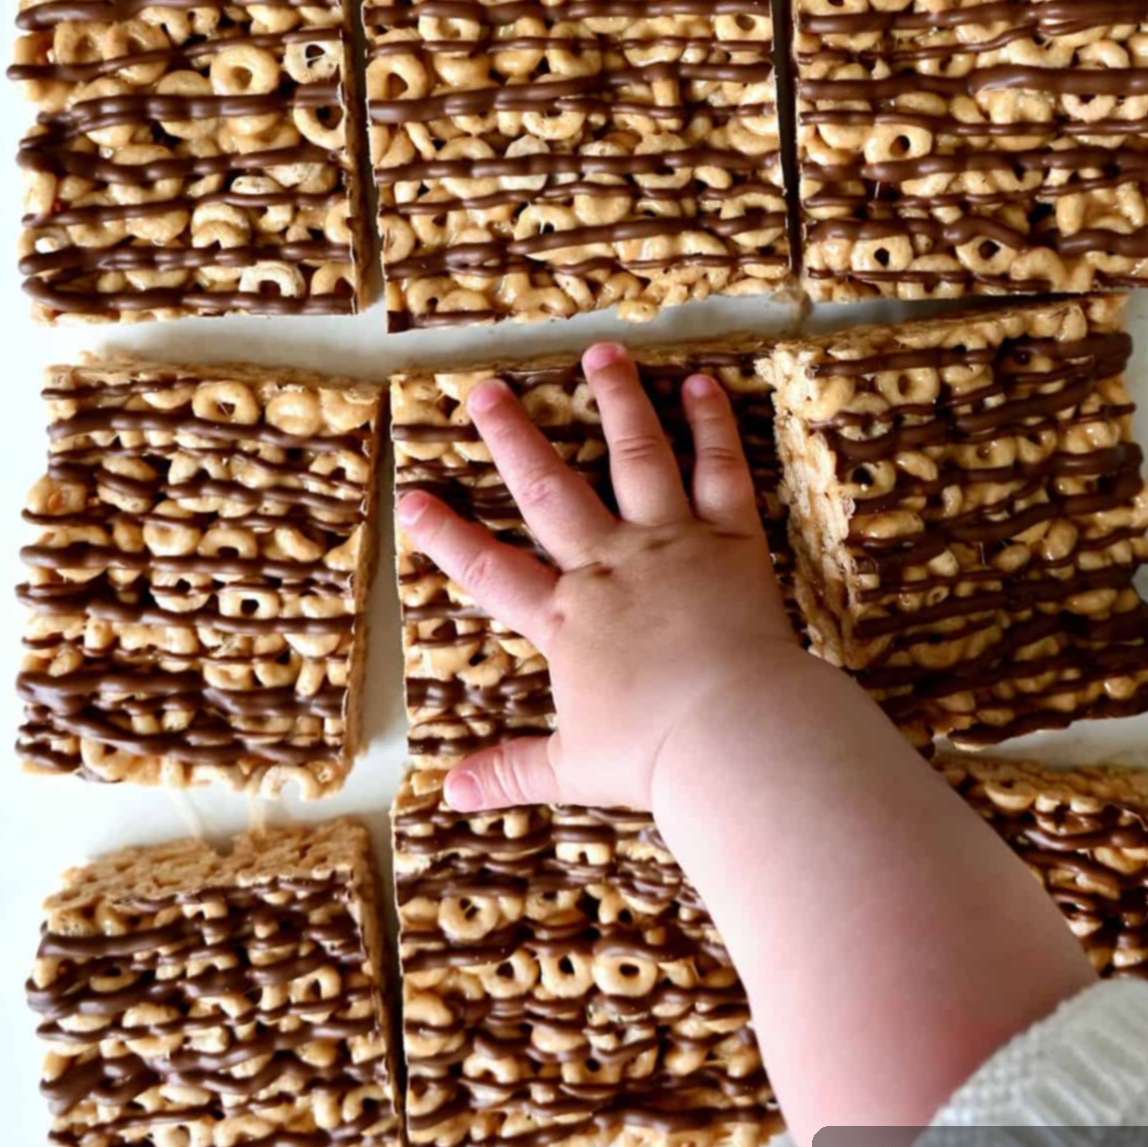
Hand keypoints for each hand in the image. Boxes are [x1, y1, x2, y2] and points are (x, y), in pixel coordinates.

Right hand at [396, 341, 798, 814]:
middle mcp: (608, 567)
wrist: (735, 739)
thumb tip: (452, 794)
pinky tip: (702, 385)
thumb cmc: (655, 759)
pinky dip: (711, 426)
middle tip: (486, 389)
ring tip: (600, 352)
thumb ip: (514, 769)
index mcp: (565, 621)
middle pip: (551, 490)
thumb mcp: (574, 768)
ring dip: (615, 401)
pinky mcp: (728, 540)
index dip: (446, 534)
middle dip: (514, 437)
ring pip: (635, 457)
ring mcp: (668, 545)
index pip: (491, 570)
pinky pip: (718, 472)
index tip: (412, 495)